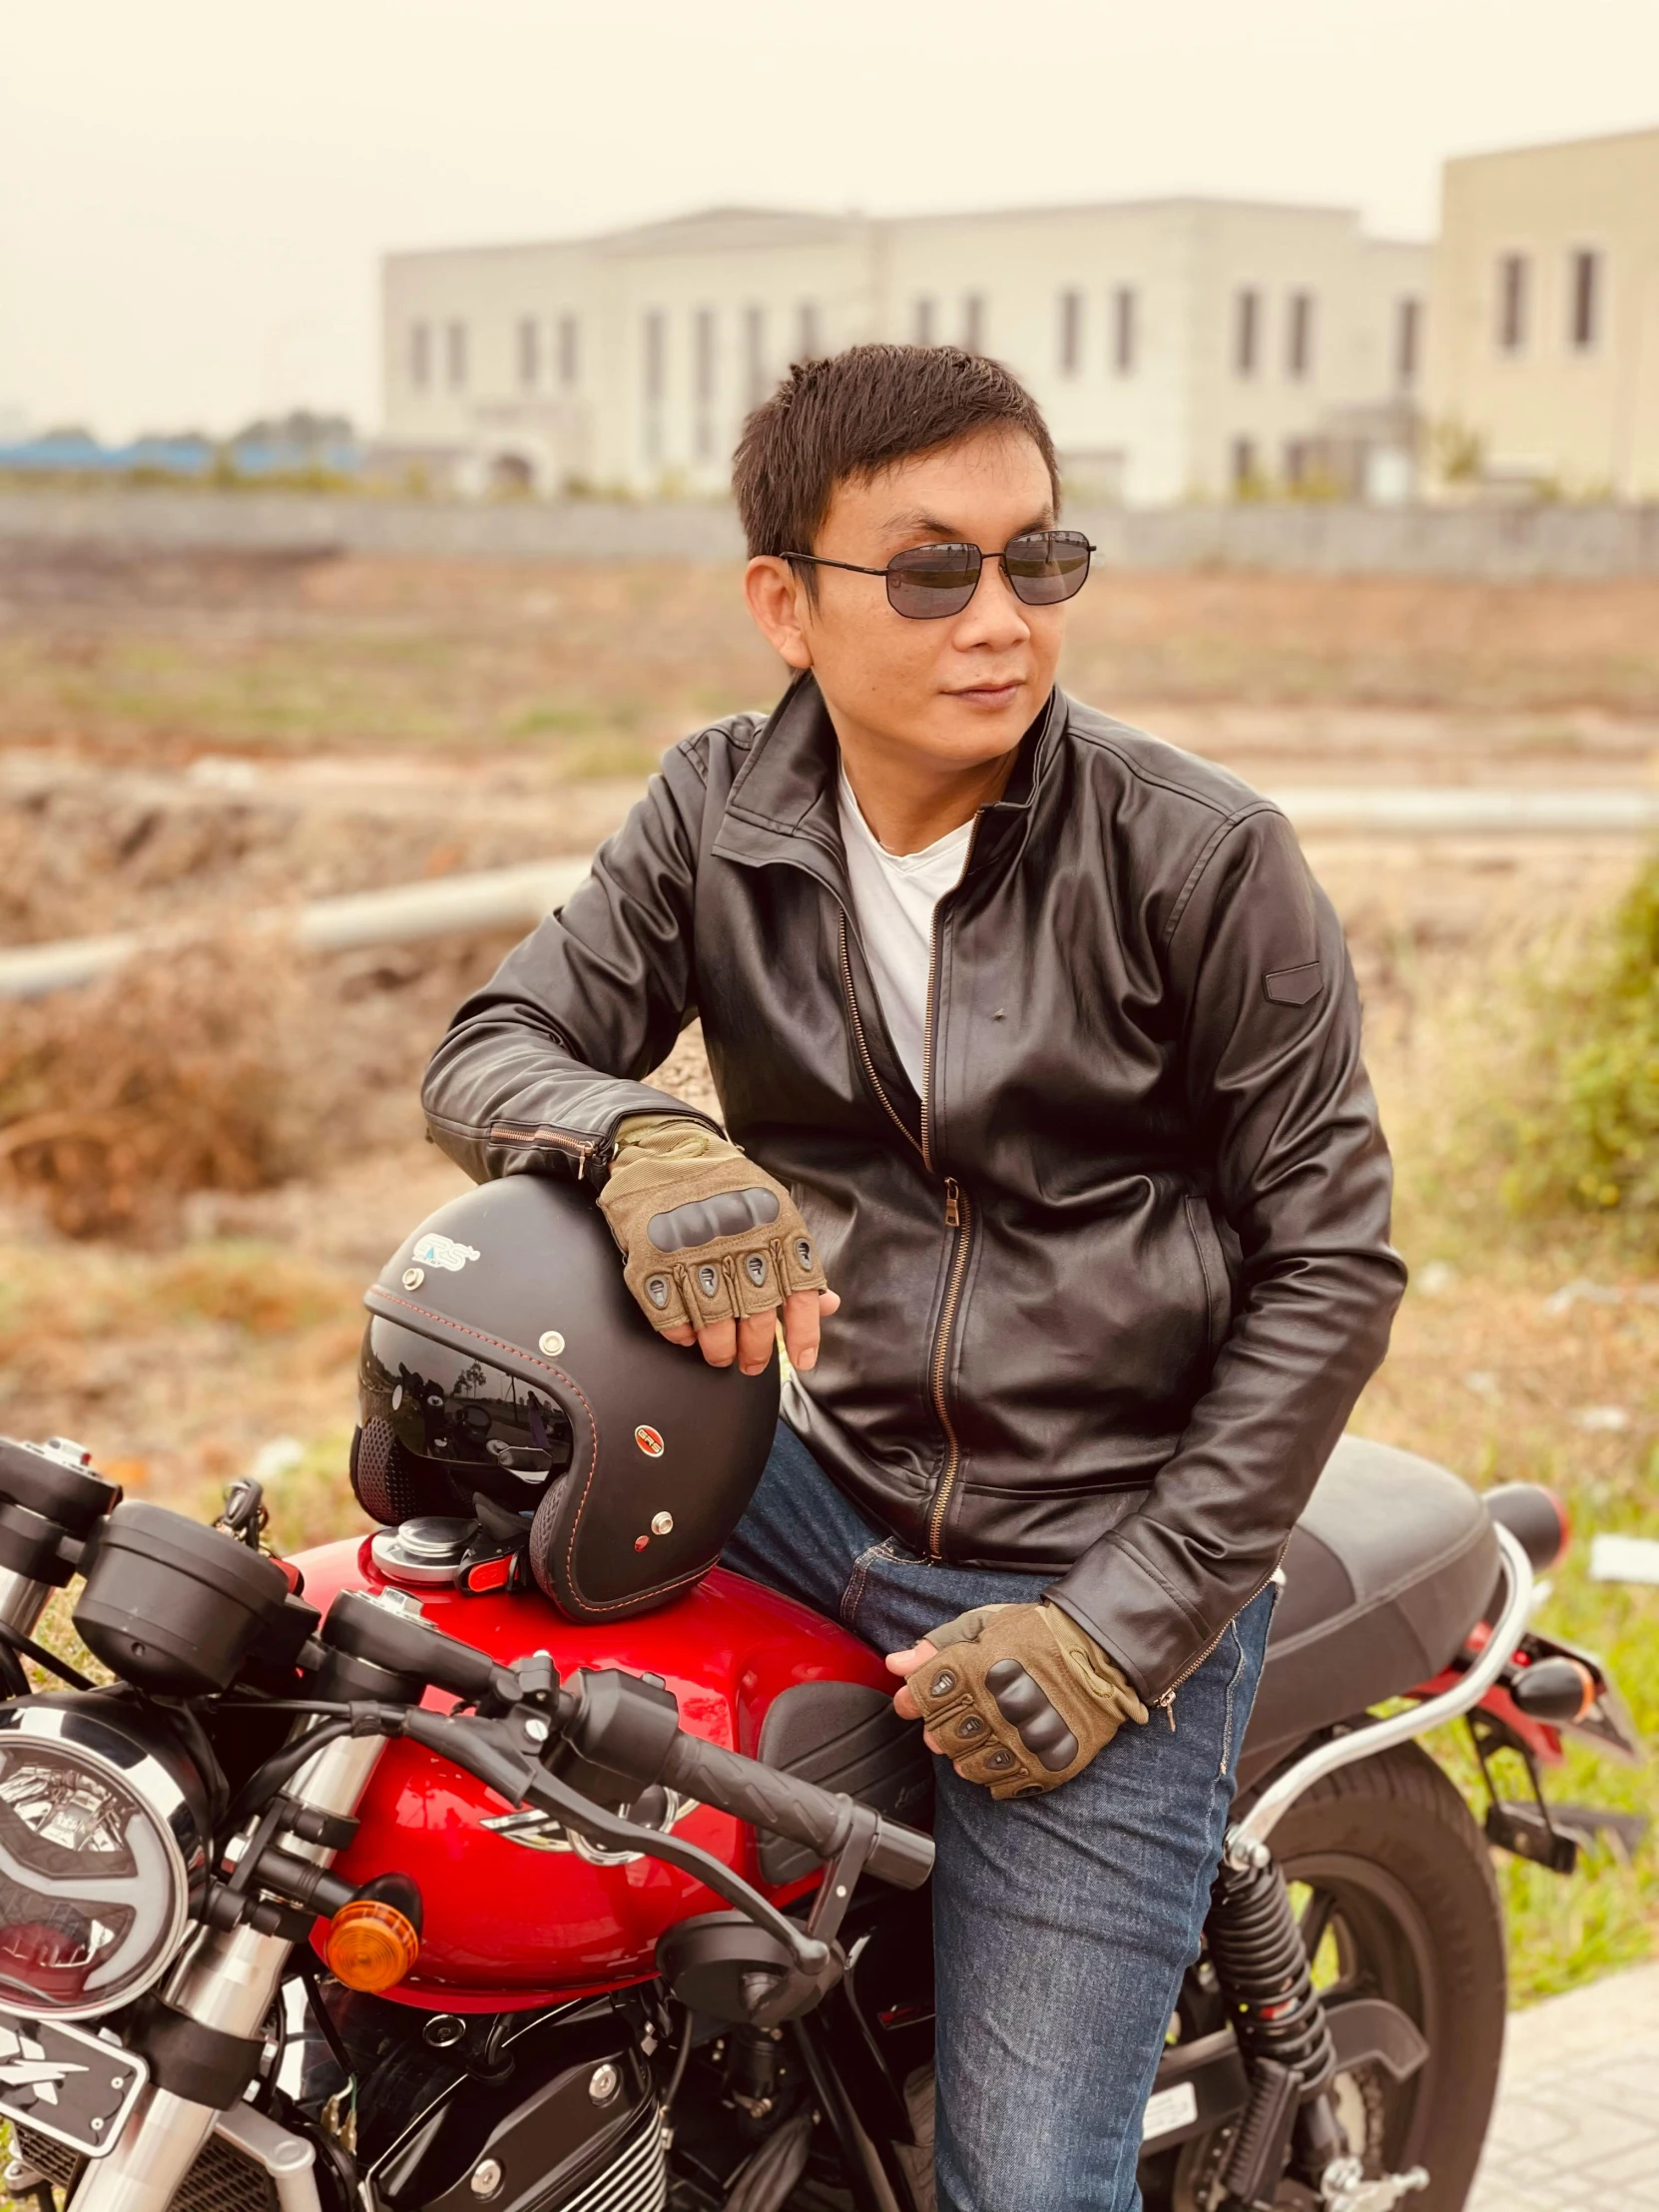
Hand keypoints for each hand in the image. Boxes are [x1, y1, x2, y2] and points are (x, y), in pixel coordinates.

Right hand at [599, 1115, 835, 1375]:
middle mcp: (738, 1242)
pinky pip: (670, 1316)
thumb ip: (797, 1261)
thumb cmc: (726, 1187)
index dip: (803, 1335)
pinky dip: (681, 1333)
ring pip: (713, 1327)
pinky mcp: (653, 1260)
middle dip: (754, 1353)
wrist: (665, 1150)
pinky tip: (689, 1333)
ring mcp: (693, 1252)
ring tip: (720, 1354)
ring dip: (718, 1350)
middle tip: (750, 1363)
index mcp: (775, 1229)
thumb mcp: (774, 1212)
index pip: (800, 1296)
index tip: (802, 1361)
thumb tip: (828, 1305)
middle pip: (754, 1321)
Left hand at [887, 1602, 1146, 1799]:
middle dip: (938, 1726)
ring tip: (982, 1732)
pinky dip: (992, 1773)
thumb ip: (938, 1645)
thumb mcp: (985, 1624)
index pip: (921, 1697)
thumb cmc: (1041, 1635)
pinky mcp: (1042, 1766)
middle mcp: (991, 1710)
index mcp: (973, 1670)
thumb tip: (896, 1663)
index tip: (917, 1698)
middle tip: (956, 1714)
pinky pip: (999, 1785)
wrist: (1103, 1657)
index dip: (912, 1699)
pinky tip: (1001, 1752)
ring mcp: (1017, 1742)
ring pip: (965, 1765)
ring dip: (963, 1751)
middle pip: (939, 1735)